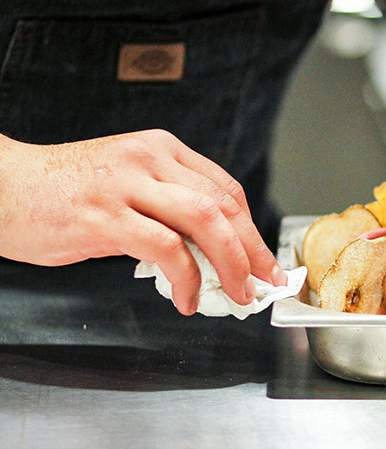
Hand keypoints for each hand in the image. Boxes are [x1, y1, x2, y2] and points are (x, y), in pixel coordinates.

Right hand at [0, 129, 285, 314]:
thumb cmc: (58, 193)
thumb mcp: (124, 185)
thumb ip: (164, 207)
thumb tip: (208, 251)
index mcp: (160, 149)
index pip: (225, 189)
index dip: (252, 228)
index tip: (264, 259)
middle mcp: (149, 159)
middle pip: (224, 205)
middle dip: (253, 250)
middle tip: (264, 282)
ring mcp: (127, 185)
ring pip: (205, 220)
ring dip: (231, 264)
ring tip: (236, 294)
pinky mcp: (104, 216)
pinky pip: (166, 248)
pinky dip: (186, 278)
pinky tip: (186, 298)